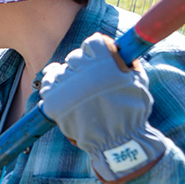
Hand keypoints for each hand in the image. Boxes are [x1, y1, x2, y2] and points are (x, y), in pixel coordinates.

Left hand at [40, 34, 167, 183]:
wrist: (118, 142)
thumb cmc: (131, 110)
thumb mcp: (138, 79)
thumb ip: (125, 60)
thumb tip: (114, 46)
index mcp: (106, 63)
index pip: (93, 42)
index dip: (97, 50)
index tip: (100, 58)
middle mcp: (84, 72)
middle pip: (75, 56)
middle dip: (83, 65)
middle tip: (90, 79)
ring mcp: (67, 87)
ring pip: (59, 70)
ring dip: (67, 77)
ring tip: (77, 90)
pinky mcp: (54, 102)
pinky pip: (47, 84)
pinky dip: (52, 87)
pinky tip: (62, 92)